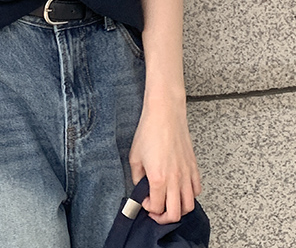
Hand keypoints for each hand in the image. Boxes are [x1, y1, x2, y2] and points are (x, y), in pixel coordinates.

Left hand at [129, 96, 201, 223]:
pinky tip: (180, 190)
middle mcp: (175, 179)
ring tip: (169, 203)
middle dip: (164, 218)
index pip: (157, 208)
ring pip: (189, 205)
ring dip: (179, 209)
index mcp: (158, 178)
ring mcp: (186, 174)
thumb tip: (141, 188)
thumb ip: (137, 177)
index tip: (145, 202)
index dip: (149, 209)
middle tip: (156, 211)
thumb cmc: (150, 130)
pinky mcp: (194, 167)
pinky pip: (197, 190)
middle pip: (175, 214)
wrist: (165, 114)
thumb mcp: (135, 156)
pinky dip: (190, 196)